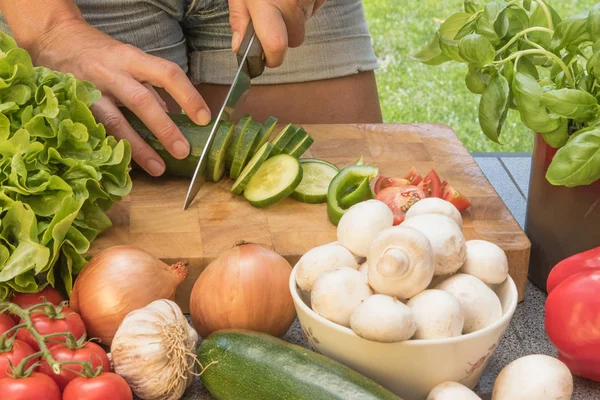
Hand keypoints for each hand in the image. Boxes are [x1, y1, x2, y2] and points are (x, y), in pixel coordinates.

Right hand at [32, 19, 210, 175]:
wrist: (56, 40)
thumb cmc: (101, 54)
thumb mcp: (129, 60)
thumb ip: (149, 87)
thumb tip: (171, 115)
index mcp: (132, 58)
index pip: (167, 73)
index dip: (188, 95)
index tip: (203, 118)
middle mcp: (112, 72)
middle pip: (142, 101)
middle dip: (165, 128)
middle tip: (183, 150)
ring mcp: (91, 90)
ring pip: (117, 122)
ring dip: (140, 148)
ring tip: (159, 168)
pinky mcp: (76, 107)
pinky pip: (98, 132)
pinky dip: (115, 148)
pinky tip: (127, 164)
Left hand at [228, 0, 325, 67]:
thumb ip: (240, 18)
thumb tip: (239, 48)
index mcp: (266, 4)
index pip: (276, 46)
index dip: (273, 59)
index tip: (267, 58)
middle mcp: (291, 3)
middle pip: (295, 40)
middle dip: (285, 35)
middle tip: (274, 14)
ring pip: (305, 24)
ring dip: (295, 18)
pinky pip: (315, 8)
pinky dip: (307, 4)